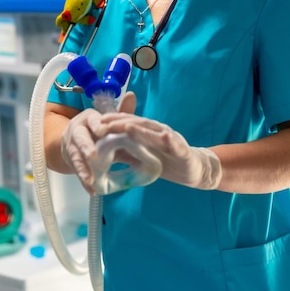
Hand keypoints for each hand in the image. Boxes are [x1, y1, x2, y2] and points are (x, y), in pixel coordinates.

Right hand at [60, 91, 137, 193]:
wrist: (76, 141)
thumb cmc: (98, 131)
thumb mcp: (109, 123)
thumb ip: (122, 114)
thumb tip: (134, 101)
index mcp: (89, 118)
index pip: (92, 119)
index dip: (97, 125)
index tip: (102, 131)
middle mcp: (77, 130)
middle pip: (80, 137)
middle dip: (85, 146)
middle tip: (93, 155)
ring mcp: (71, 145)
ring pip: (75, 156)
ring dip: (82, 168)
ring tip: (89, 179)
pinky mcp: (70, 160)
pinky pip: (76, 171)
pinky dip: (83, 181)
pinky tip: (91, 190)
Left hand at [92, 102, 221, 190]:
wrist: (193, 169)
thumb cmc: (165, 161)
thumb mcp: (142, 157)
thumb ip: (126, 152)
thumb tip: (102, 151)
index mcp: (147, 132)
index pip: (128, 123)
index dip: (113, 121)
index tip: (96, 121)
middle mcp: (158, 131)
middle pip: (138, 124)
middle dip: (121, 122)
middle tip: (104, 122)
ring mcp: (171, 139)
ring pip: (155, 132)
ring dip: (141, 129)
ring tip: (127, 127)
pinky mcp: (183, 151)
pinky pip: (177, 145)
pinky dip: (171, 141)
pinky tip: (165, 137)